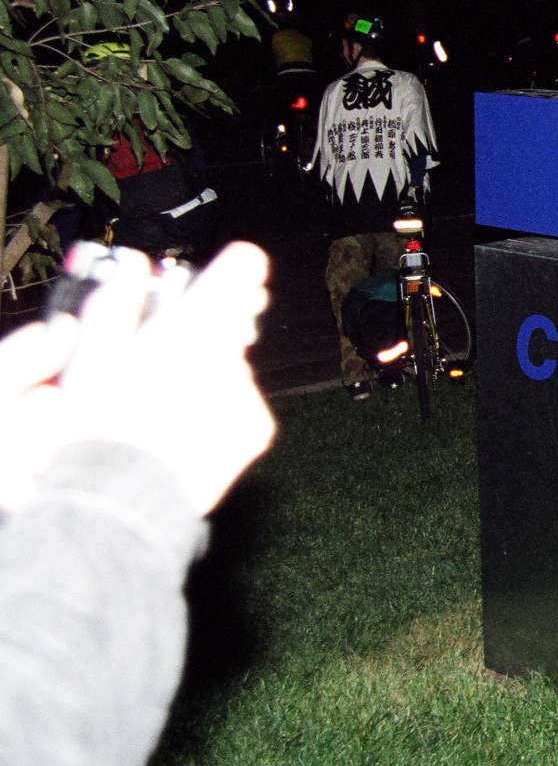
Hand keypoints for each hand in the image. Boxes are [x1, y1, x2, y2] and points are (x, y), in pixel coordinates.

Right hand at [0, 243, 273, 515]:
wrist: (125, 498)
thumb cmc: (100, 423)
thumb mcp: (92, 352)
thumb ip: (117, 303)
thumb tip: (134, 271)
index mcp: (194, 323)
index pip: (244, 267)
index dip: (233, 267)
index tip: (225, 272)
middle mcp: (233, 350)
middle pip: (233, 321)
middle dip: (206, 330)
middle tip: (165, 353)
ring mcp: (249, 391)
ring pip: (231, 367)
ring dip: (206, 377)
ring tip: (161, 406)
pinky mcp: (258, 427)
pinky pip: (240, 406)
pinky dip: (218, 413)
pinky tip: (184, 430)